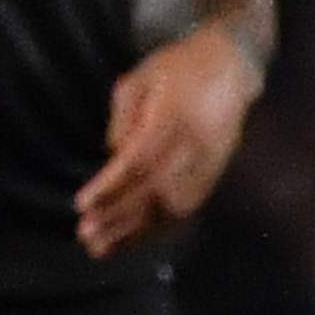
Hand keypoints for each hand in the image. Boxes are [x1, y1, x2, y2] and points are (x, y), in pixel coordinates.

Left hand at [76, 28, 258, 258]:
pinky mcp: (216, 174)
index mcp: (173, 118)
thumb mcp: (139, 78)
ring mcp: (209, 163)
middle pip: (154, 190)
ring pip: (172, 206)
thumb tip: (113, 153)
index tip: (82, 204)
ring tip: (102, 248)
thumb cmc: (177, 68)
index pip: (138, 161)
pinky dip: (159, 228)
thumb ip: (123, 117)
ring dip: (136, 231)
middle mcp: (194, 146)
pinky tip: (134, 241)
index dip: (110, 186)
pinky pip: (188, 208)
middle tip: (85, 234)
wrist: (232, 66)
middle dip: (117, 216)